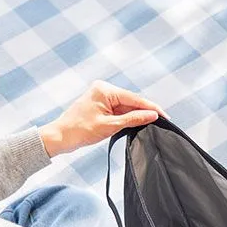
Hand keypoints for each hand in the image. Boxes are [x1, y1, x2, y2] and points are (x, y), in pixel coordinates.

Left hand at [39, 80, 167, 155]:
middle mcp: (103, 89)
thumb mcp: (110, 126)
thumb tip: (152, 115)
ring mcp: (101, 97)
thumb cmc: (81, 131)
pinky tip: (137, 124)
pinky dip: (127, 118)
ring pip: (126, 107)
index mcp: (105, 90)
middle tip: (163, 122)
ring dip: (136, 116)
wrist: (61, 137)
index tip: (165, 116)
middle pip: (131, 101)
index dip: (150, 108)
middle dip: (145, 112)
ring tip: (152, 125)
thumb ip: (133, 119)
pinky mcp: (100, 106)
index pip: (134, 98)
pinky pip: (118, 111)